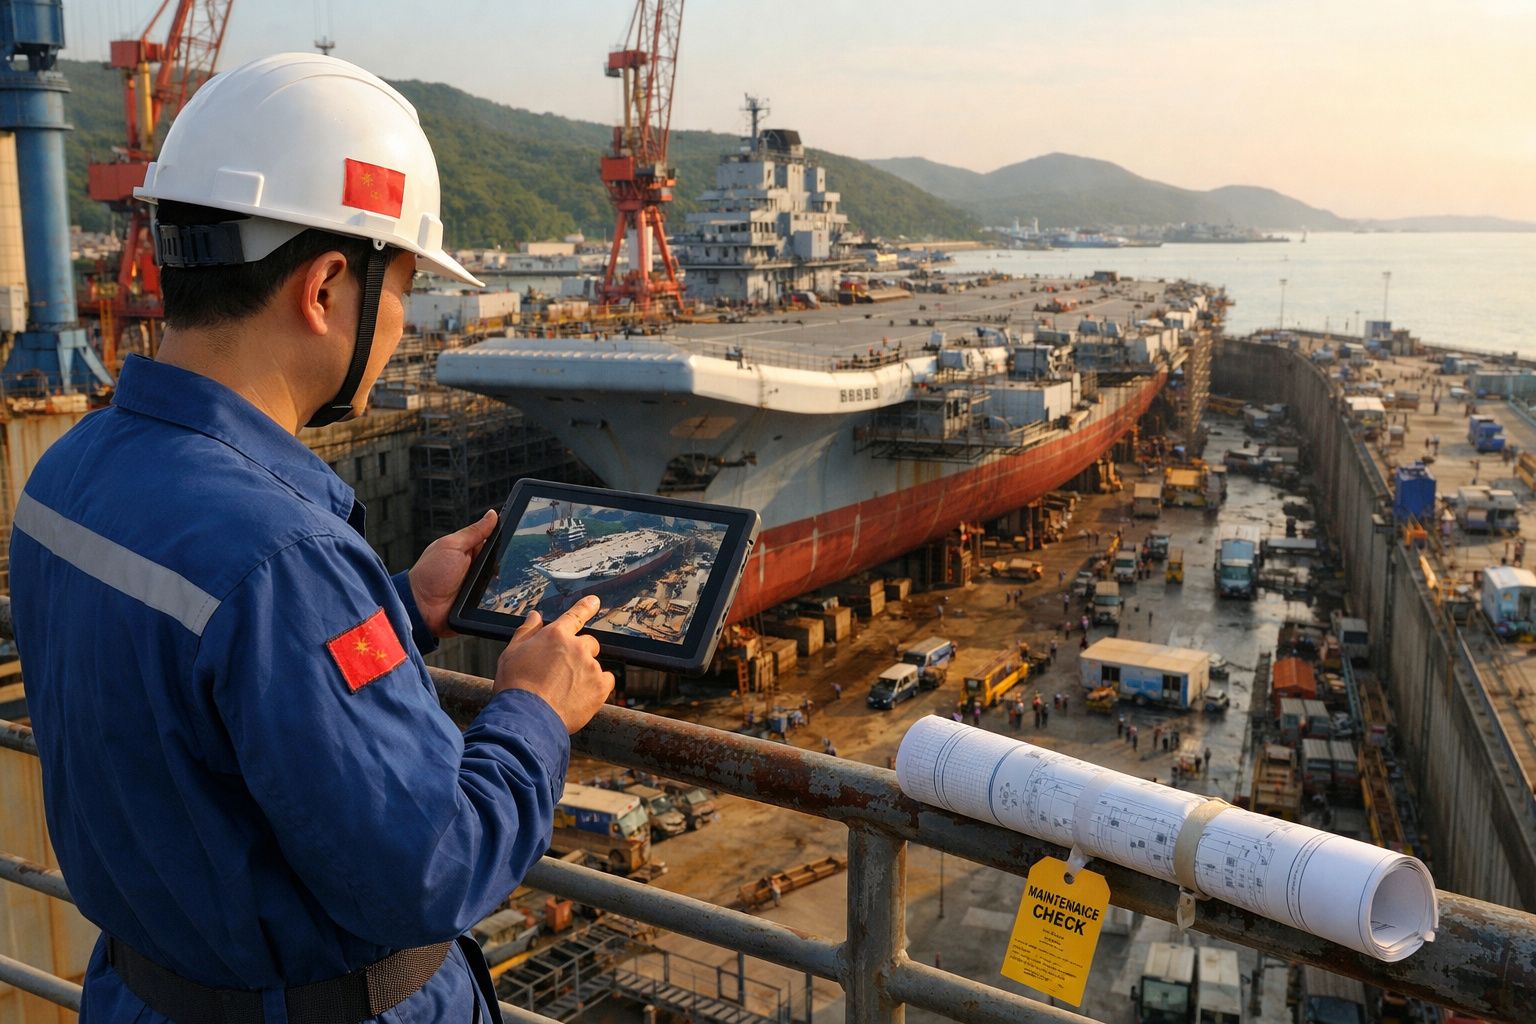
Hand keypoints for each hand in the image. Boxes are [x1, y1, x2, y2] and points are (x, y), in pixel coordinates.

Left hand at [408, 509, 497, 636]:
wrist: (421, 607)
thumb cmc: (430, 574)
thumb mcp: (452, 546)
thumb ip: (474, 532)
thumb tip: (492, 515)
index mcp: (467, 550)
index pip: (493, 540)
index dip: (504, 538)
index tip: (517, 534)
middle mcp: (474, 566)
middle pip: (499, 560)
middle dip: (505, 561)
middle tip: (504, 562)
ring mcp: (477, 585)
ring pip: (501, 579)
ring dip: (504, 579)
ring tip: (501, 580)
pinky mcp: (479, 602)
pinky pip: (496, 597)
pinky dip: (500, 595)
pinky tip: (501, 593)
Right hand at [495, 595, 613, 732]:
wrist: (526, 717)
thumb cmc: (515, 685)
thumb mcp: (512, 653)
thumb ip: (526, 631)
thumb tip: (535, 616)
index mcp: (555, 635)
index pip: (575, 615)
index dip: (586, 607)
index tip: (594, 601)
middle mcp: (576, 647)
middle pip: (589, 644)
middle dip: (580, 654)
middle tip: (564, 672)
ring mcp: (590, 667)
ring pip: (594, 665)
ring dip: (585, 673)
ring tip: (565, 691)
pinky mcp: (600, 687)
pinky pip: (606, 681)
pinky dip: (597, 687)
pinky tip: (580, 697)